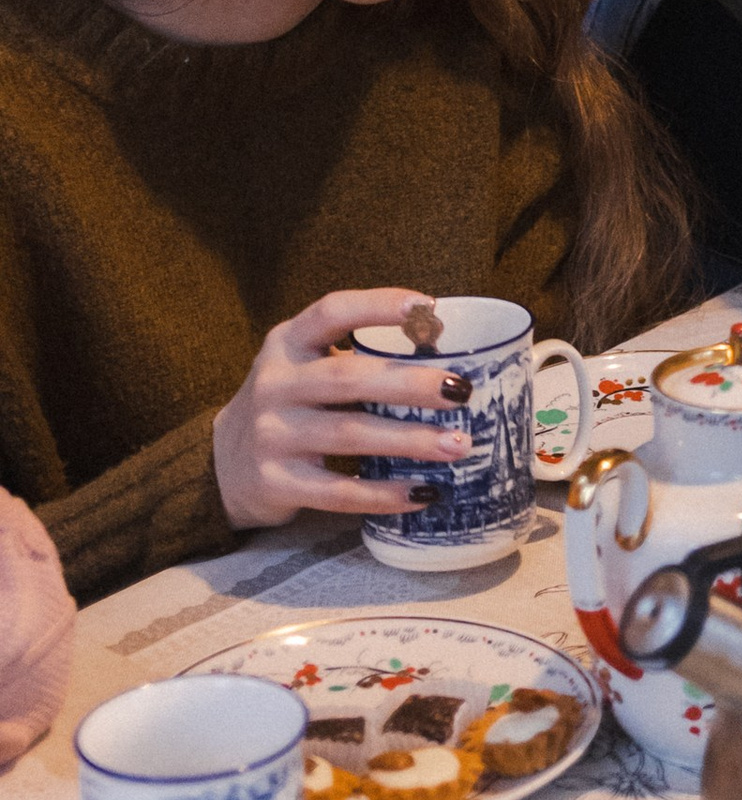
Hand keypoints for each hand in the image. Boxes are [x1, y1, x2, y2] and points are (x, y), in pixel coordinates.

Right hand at [211, 290, 471, 530]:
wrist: (221, 464)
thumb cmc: (290, 404)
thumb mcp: (304, 365)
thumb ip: (355, 354)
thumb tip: (447, 352)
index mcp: (287, 343)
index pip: (331, 312)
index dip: (378, 305)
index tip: (427, 307)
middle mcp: (275, 384)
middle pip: (348, 378)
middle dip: (409, 384)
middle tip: (461, 390)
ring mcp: (272, 435)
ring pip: (349, 436)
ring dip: (409, 440)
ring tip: (458, 445)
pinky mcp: (275, 483)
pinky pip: (337, 492)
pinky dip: (384, 494)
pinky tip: (424, 492)